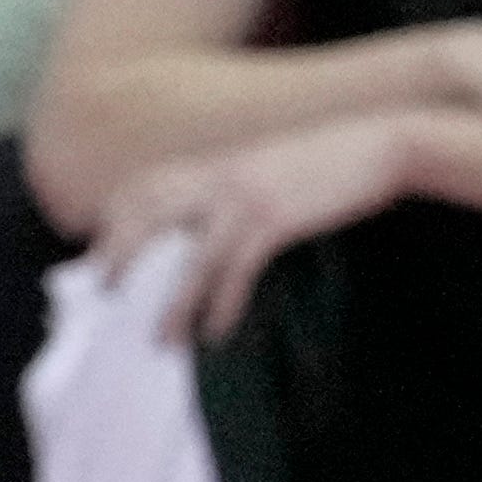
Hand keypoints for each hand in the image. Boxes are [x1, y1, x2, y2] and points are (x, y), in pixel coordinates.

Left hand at [99, 114, 416, 341]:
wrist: (380, 142)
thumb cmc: (329, 163)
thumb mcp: (271, 170)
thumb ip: (237, 192)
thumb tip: (216, 231)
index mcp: (217, 161)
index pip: (147, 185)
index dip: (117, 219)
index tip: (101, 257)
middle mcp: (220, 173)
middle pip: (148, 211)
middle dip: (121, 254)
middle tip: (106, 298)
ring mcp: (245, 193)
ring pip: (189, 253)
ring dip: (172, 301)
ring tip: (161, 339)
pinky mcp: (275, 216)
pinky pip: (236, 268)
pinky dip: (222, 304)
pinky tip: (216, 333)